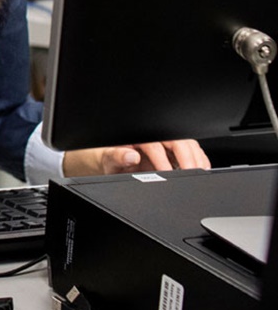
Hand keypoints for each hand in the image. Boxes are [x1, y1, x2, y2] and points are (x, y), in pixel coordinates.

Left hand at [63, 139, 210, 176]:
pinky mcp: (173, 153)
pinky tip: (203, 169)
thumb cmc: (109, 160)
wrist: (110, 163)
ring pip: (187, 145)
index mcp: (138, 137)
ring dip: (197, 158)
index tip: (169, 173)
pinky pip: (191, 152)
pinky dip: (199, 160)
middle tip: (194, 173)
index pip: (155, 146)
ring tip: (201, 173)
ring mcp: (165, 144)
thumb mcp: (107, 160)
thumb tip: (130, 155)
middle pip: (177, 142)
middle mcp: (154, 137)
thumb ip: (115, 157)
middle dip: (188, 157)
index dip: (163, 160)